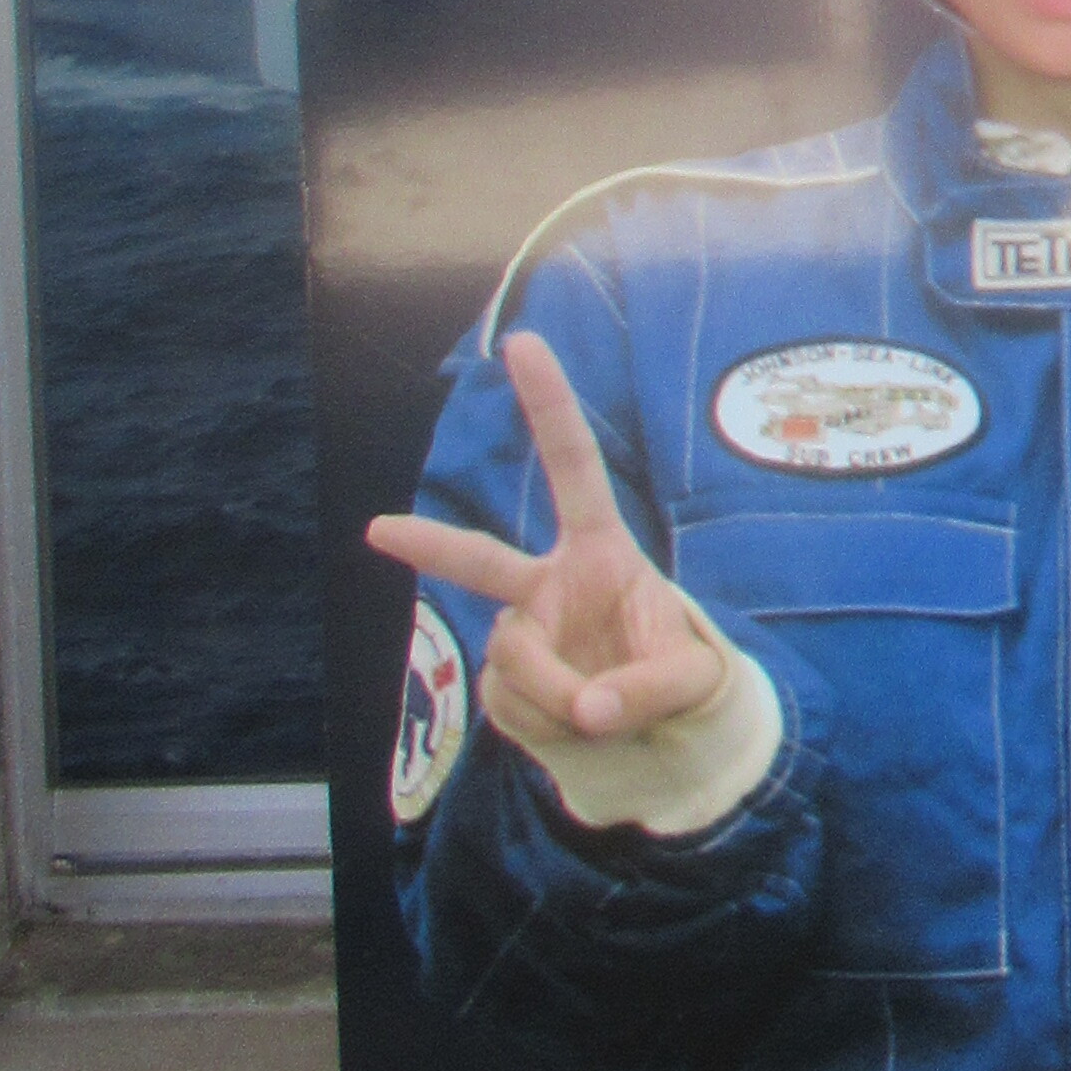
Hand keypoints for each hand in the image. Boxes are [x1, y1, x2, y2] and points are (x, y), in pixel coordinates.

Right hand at [366, 329, 726, 752]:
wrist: (658, 728)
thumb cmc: (678, 671)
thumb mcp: (692, 676)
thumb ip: (650, 688)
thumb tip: (587, 708)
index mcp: (600, 550)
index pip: (573, 466)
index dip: (549, 405)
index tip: (522, 343)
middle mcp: (549, 583)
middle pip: (482, 562)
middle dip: (429, 547)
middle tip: (378, 530)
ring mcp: (521, 632)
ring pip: (515, 657)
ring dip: (554, 693)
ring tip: (595, 713)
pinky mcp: (505, 682)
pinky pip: (512, 704)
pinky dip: (547, 723)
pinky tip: (571, 725)